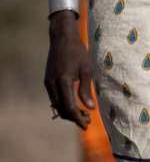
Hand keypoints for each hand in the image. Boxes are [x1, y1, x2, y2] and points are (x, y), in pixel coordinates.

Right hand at [44, 11, 94, 129]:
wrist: (62, 37)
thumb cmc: (78, 51)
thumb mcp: (87, 68)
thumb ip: (86, 89)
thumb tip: (90, 107)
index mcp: (63, 81)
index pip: (69, 107)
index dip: (78, 118)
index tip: (87, 124)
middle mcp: (52, 84)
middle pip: (62, 110)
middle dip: (74, 118)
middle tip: (88, 119)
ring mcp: (48, 83)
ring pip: (57, 106)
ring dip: (69, 112)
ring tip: (83, 112)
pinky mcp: (47, 81)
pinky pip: (54, 98)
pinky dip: (63, 104)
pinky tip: (74, 103)